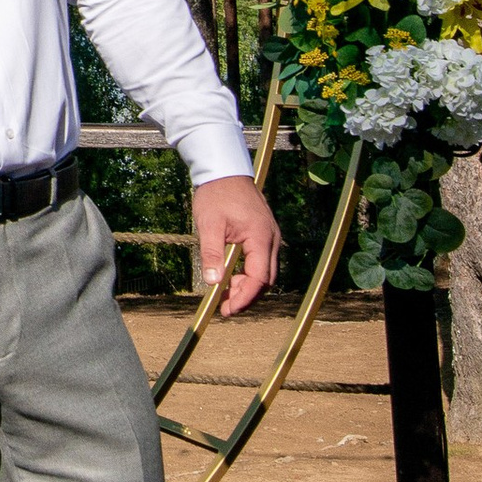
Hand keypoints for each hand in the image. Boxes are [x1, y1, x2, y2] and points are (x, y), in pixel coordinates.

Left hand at [193, 175, 279, 315]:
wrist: (224, 171)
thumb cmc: (216, 194)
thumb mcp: (209, 224)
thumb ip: (211, 254)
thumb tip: (213, 282)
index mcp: (261, 237)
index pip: (259, 277)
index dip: (245, 297)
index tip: (228, 309)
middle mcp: (272, 238)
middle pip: (267, 279)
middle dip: (247, 296)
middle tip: (225, 307)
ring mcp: (271, 236)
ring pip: (266, 272)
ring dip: (248, 286)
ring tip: (224, 294)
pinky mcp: (265, 235)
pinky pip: (262, 261)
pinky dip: (249, 274)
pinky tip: (231, 278)